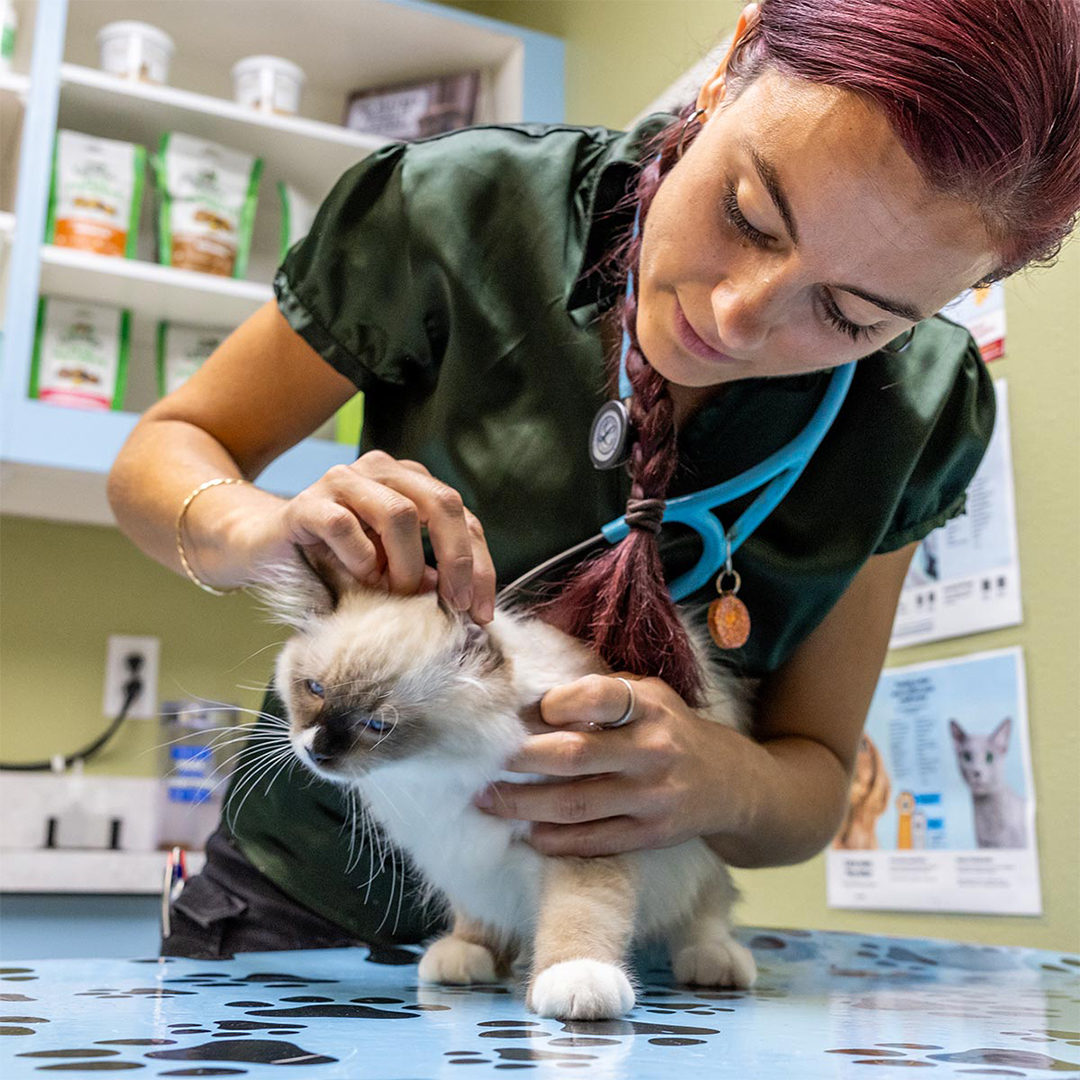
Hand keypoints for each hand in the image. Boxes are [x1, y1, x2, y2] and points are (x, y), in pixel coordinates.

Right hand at [241, 449, 497, 623]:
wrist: (260, 547)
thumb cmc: (332, 558)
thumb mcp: (388, 567)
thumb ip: (425, 571)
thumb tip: (463, 599)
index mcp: (409, 481)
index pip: (462, 516)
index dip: (478, 564)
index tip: (481, 611)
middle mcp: (381, 471)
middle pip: (442, 504)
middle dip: (458, 561)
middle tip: (454, 605)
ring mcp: (343, 481)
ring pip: (400, 513)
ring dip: (406, 564)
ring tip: (395, 592)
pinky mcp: (306, 502)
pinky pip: (345, 525)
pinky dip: (361, 559)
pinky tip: (358, 577)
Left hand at [472, 673, 744, 856]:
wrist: (735, 785)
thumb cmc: (674, 730)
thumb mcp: (651, 696)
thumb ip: (603, 691)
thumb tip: (533, 692)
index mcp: (650, 707)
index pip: (598, 696)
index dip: (555, 703)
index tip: (525, 711)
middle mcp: (653, 750)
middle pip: (576, 755)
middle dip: (521, 759)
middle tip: (483, 760)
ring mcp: (653, 797)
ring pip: (576, 804)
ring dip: (524, 804)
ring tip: (487, 800)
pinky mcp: (651, 835)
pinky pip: (594, 840)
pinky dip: (555, 840)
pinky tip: (527, 833)